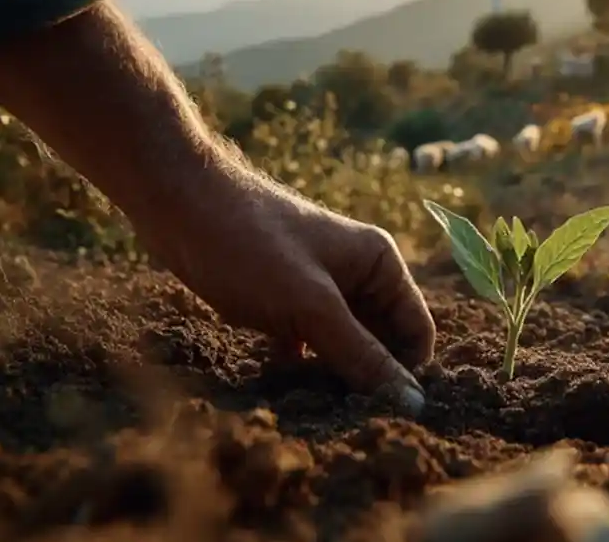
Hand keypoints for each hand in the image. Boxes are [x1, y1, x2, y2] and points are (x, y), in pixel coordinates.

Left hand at [141, 161, 435, 412]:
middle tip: (342, 417)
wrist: (177, 204)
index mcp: (380, 264)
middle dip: (366, 378)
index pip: (417, 330)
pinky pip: (309, 342)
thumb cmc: (252, 246)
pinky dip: (301, 366)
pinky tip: (283, 388)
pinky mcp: (286, 299)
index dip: (407, 372)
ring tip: (312, 407)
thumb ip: (362, 355)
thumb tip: (413, 402)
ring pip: (343, 344)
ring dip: (332, 376)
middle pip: (382, 340)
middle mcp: (359, 273)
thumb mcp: (312, 308)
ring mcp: (321, 286)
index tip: (385, 413)